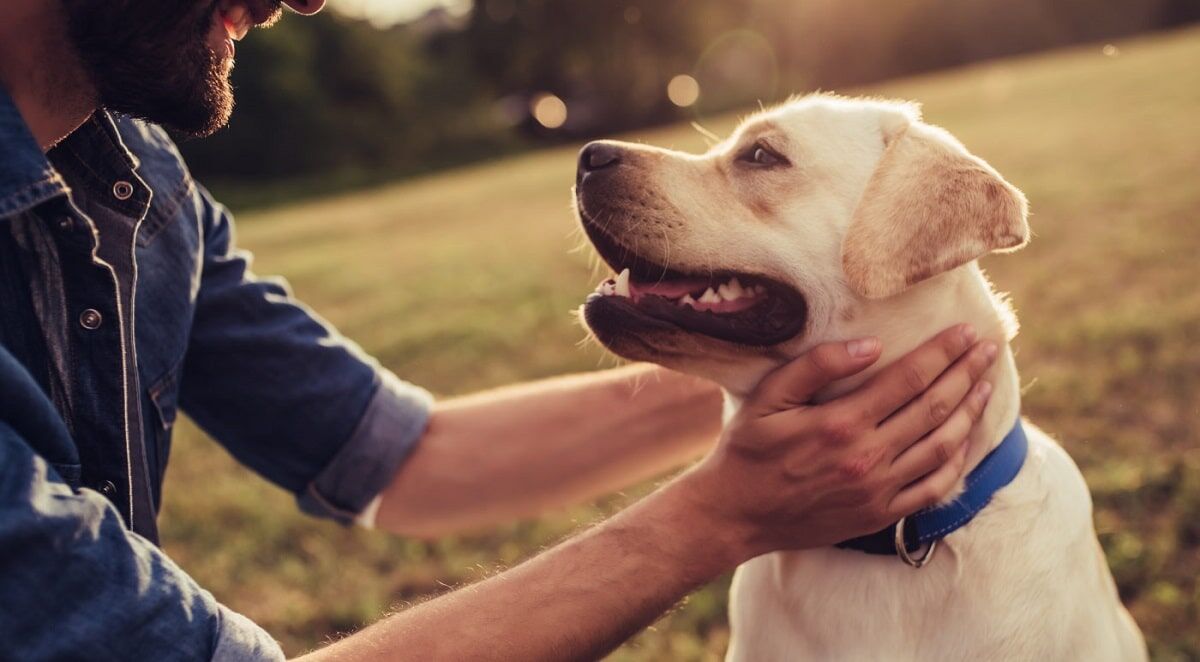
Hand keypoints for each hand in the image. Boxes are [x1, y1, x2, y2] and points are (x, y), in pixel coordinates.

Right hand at [677, 324, 997, 561]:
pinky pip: (933, 488)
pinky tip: (966, 438)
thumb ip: (816, 366)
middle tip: (989, 349)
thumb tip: (870, 345)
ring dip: (970, 412)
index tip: (967, 332)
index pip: (909, 379)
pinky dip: (957, 461)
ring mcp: (878, 490)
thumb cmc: (748, 450)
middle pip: (934, 408)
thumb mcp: (768, 398)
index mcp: (840, 423)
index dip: (943, 353)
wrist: (735, 515)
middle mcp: (867, 457)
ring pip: (942, 446)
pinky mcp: (880, 514)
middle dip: (966, 374)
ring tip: (985, 385)